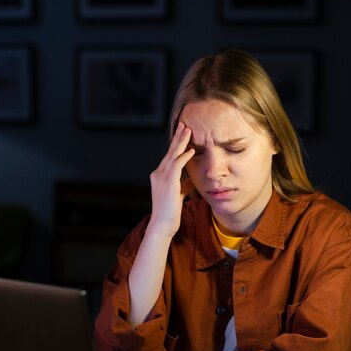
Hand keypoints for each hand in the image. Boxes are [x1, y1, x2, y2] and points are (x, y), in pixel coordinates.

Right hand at [147, 122, 195, 237]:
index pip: (169, 157)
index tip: (182, 134)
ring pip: (172, 155)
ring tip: (188, 130)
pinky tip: (191, 150)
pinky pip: (177, 165)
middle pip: (169, 152)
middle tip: (184, 124)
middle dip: (177, 138)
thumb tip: (190, 180)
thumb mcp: (178, 196)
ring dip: (181, 142)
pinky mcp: (168, 183)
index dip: (176, 145)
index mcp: (159, 176)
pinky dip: (184, 157)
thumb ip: (183, 185)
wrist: (162, 225)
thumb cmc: (170, 213)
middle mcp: (158, 174)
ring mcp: (161, 178)